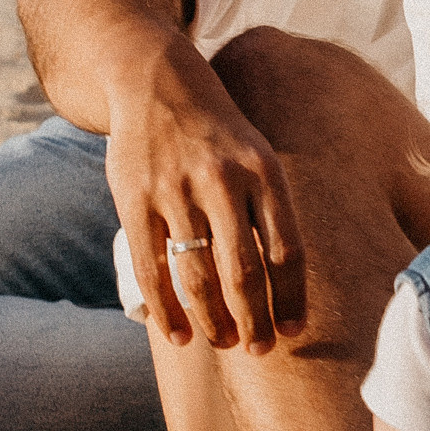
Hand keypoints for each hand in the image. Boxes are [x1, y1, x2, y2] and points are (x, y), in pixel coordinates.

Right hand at [106, 34, 306, 356]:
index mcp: (263, 171)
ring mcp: (176, 191)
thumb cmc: (217, 132)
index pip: (286, 249)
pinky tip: (177, 334)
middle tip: (258, 350)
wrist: (156, 80)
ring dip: (213, 321)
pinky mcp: (136, 199)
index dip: (291, 298)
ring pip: (199, 276)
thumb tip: (284, 283)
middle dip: (253, 321)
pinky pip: (152, 267)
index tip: (293, 331)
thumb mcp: (256, 155)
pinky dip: (166, 308)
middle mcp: (222, 181)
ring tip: (222, 343)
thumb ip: (267, 210)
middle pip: (245, 272)